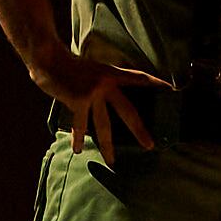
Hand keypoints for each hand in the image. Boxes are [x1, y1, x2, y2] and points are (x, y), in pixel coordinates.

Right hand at [36, 38, 167, 162]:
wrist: (48, 59)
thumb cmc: (68, 65)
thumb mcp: (91, 69)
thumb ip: (101, 82)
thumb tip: (106, 98)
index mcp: (111, 73)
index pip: (139, 78)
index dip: (155, 83)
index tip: (171, 89)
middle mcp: (106, 84)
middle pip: (128, 111)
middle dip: (139, 130)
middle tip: (150, 146)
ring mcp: (93, 93)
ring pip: (104, 126)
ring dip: (107, 146)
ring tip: (112, 161)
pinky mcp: (79, 101)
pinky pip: (80, 126)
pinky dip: (78, 138)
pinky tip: (78, 150)